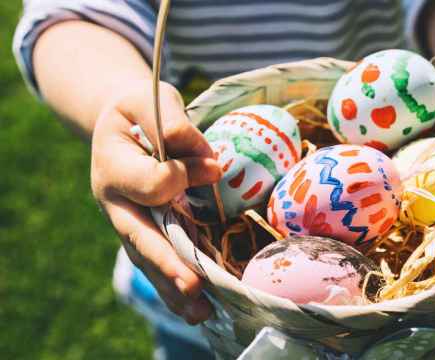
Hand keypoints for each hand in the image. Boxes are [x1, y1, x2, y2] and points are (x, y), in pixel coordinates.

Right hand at [91, 79, 220, 322]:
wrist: (121, 125)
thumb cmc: (139, 110)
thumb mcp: (148, 98)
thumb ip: (170, 119)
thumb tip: (206, 159)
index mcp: (111, 164)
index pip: (153, 182)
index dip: (185, 175)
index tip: (212, 166)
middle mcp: (115, 202)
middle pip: (140, 238)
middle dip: (168, 262)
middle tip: (194, 285)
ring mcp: (128, 222)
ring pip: (148, 260)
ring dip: (173, 288)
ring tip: (200, 313)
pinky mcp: (145, 233)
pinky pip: (158, 263)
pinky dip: (175, 287)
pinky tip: (199, 309)